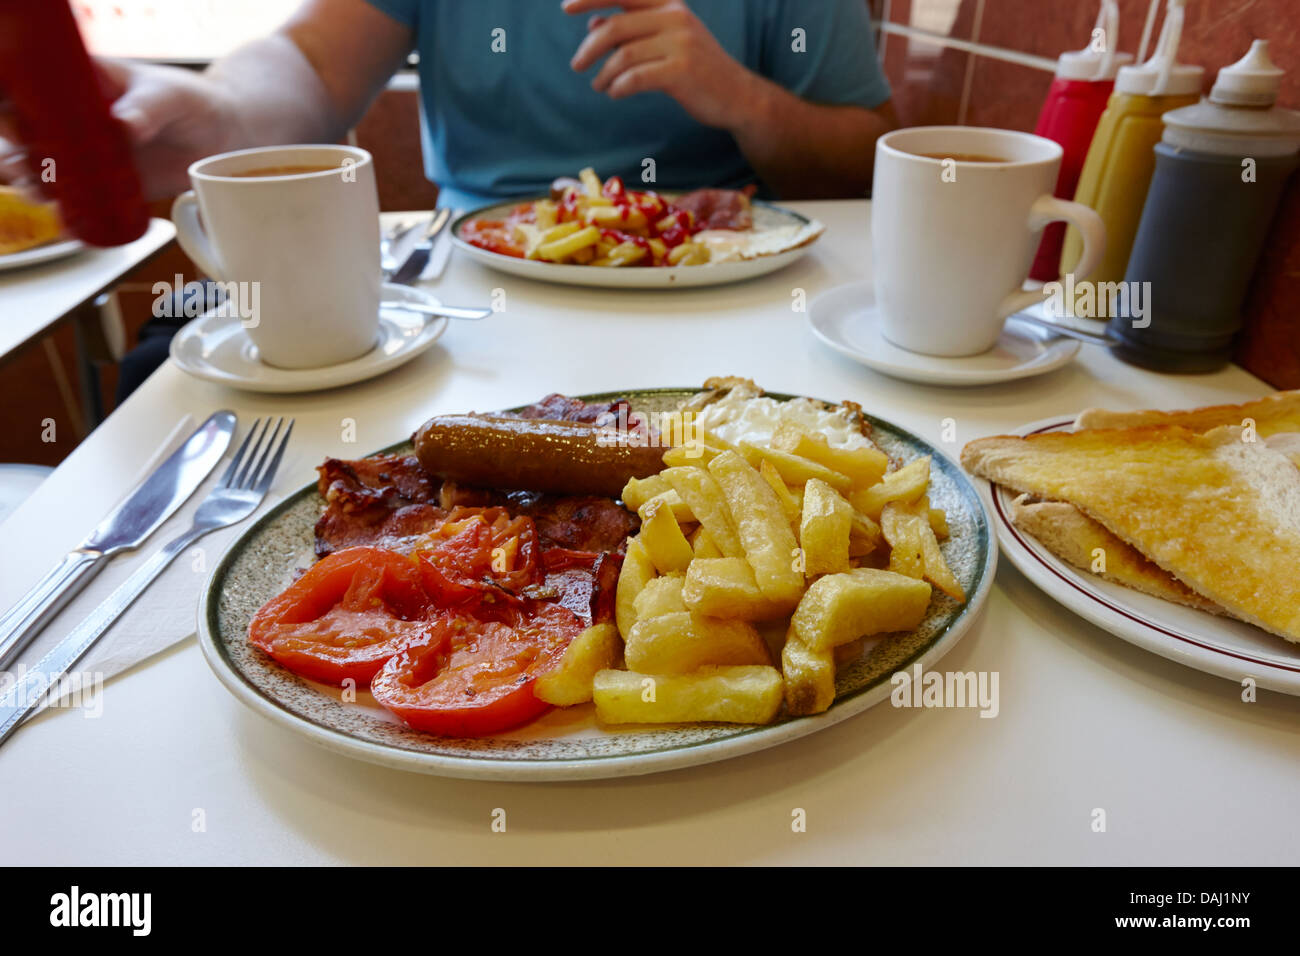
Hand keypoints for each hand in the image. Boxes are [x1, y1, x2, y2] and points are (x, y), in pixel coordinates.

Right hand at [0, 58, 238, 200]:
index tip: (15, 123)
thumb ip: (148, 108)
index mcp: (80, 82)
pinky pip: (77, 199)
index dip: (11, 105)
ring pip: (43, 168)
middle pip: (24, 132)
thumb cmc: (194, 103)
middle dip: (14, 151)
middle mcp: (75, 118)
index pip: (27, 85)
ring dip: (33, 183)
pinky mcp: (106, 184)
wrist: (224, 136)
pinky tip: (66, 222)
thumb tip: (123, 125)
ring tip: (42, 193)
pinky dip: (67, 212)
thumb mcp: (171, 97)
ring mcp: (87, 153)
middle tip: (26, 166)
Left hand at [565, 0, 754, 129]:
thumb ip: (633, 30)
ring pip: (623, 55)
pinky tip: (615, 93)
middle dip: (589, 48)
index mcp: (669, 4)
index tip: (565, 8)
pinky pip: (636, 77)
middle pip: (616, 26)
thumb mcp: (666, 41)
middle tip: (577, 66)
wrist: (737, 95)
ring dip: (603, 74)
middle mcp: (675, 17)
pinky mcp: (682, 71)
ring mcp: (681, 43)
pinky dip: (618, 87)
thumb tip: (594, 24)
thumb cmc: (696, 68)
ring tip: (599, 86)